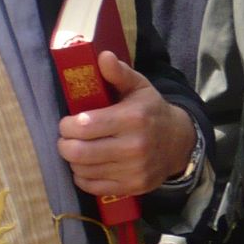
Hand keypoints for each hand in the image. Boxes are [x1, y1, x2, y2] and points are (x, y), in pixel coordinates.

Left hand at [57, 50, 196, 196]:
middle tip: (69, 138)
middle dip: (65, 144)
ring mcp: (134, 170)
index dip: (67, 125)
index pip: (83, 126)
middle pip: (77, 152)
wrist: (179, 143)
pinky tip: (89, 165)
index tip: (69, 122)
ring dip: (74, 160)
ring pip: (82, 170)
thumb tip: (102, 56)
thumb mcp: (139, 88)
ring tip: (80, 150)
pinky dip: (83, 177)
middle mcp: (134, 146)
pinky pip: (92, 186)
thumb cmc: (151, 112)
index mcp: (133, 119)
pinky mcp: (133, 186)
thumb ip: (118, 74)